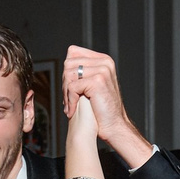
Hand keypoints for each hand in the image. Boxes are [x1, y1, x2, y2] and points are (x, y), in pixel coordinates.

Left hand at [60, 45, 144, 164]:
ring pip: (69, 74)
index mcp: (104, 60)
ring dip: (65, 93)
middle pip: (68, 63)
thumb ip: (83, 71)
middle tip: (68, 100)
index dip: (67, 70)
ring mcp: (102, 70)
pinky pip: (72, 87)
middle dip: (64, 83)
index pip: (73, 52)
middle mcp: (105, 62)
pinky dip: (70, 101)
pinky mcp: (97, 81)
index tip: (69, 88)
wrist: (114, 126)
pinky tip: (72, 111)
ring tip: (70, 106)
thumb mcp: (93, 85)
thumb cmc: (102, 108)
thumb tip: (65, 62)